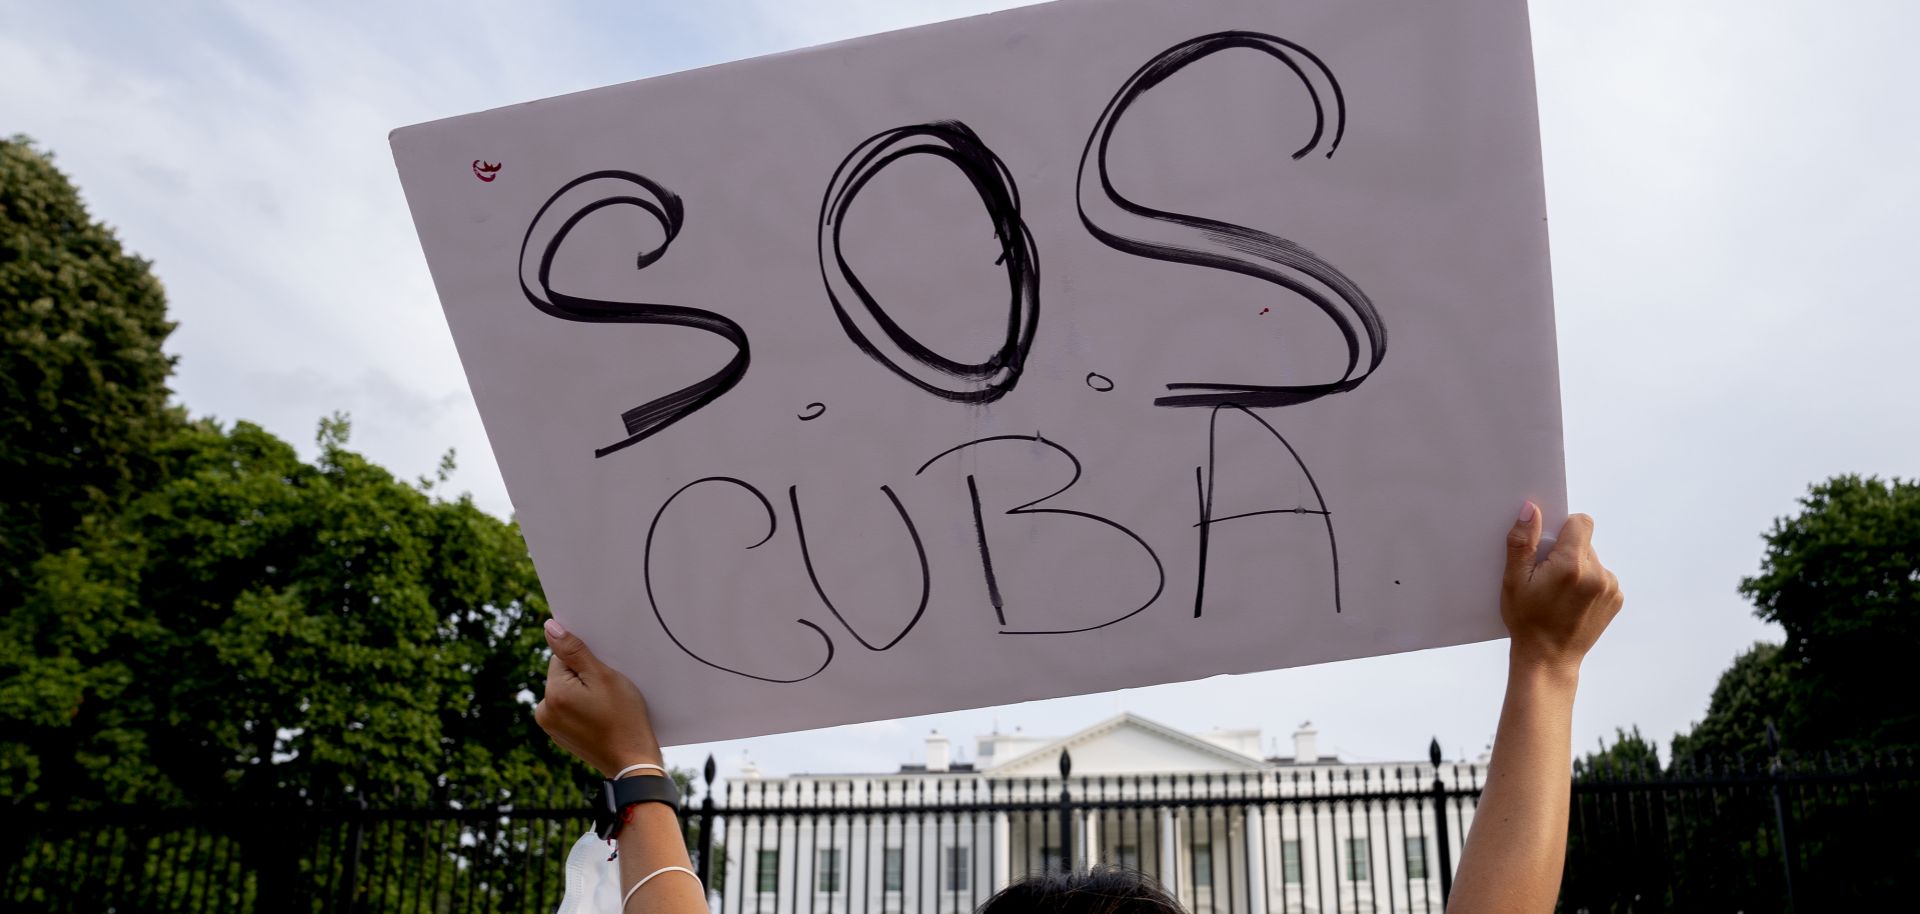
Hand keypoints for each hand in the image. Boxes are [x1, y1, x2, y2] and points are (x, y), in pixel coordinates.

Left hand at [533, 619, 663, 776]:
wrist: (632, 761)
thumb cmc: (624, 717)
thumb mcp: (604, 677)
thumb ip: (574, 650)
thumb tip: (549, 627)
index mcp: (553, 693)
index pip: (562, 657)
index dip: (586, 662)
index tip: (603, 676)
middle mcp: (544, 710)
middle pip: (563, 675)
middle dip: (584, 678)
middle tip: (608, 693)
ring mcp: (551, 726)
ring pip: (567, 692)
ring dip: (584, 693)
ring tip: (606, 707)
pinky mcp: (560, 736)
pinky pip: (569, 710)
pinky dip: (583, 709)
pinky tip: (601, 718)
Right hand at [1501, 504, 1623, 673]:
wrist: (1549, 658)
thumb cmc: (1527, 621)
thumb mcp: (1514, 580)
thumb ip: (1522, 541)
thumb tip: (1531, 509)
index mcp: (1572, 565)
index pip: (1580, 522)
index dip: (1562, 529)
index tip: (1549, 548)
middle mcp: (1597, 574)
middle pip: (1584, 542)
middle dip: (1566, 552)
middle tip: (1547, 577)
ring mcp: (1610, 587)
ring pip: (1592, 559)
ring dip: (1578, 568)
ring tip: (1560, 593)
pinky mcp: (1616, 599)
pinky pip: (1602, 576)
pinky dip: (1588, 583)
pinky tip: (1572, 602)